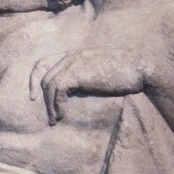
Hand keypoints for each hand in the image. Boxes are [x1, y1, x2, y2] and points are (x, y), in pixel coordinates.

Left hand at [29, 48, 150, 124]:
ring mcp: (73, 62)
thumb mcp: (99, 70)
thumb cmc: (125, 73)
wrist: (140, 69)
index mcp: (74, 54)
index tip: (33, 94)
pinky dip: (56, 104)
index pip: (44, 62)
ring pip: (49, 84)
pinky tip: (61, 115)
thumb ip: (84, 74)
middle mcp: (70, 56)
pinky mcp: (78, 73)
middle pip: (43, 74)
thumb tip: (74, 89)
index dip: (34, 77)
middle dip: (39, 94)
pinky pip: (58, 89)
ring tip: (54, 119)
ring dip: (49, 104)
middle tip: (43, 112)